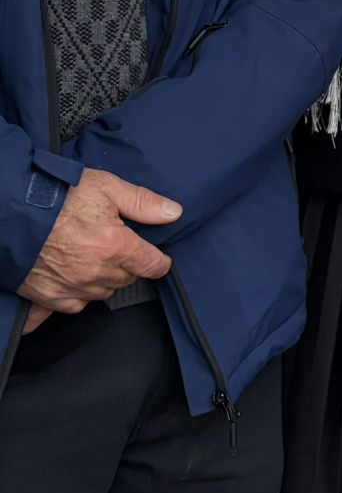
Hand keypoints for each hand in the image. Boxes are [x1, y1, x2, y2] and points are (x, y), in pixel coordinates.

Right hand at [17, 169, 181, 323]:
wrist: (9, 212)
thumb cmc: (55, 196)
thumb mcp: (105, 187)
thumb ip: (142, 202)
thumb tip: (173, 212)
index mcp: (115, 246)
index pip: (152, 265)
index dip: (159, 261)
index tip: (158, 258)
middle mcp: (96, 272)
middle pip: (127, 278)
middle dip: (127, 264)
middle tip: (113, 244)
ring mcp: (71, 288)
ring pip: (102, 292)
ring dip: (103, 278)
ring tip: (90, 256)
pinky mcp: (47, 297)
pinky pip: (73, 305)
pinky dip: (75, 295)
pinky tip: (70, 281)